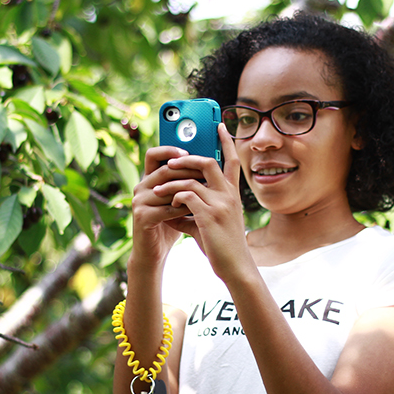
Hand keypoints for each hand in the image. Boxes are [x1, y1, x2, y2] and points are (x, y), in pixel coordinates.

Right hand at [129, 145, 205, 267]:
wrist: (154, 252)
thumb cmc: (169, 224)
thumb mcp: (178, 200)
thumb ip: (186, 183)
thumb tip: (210, 165)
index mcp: (148, 180)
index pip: (153, 155)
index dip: (169, 150)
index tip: (188, 152)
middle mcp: (140, 187)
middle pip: (164, 170)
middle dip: (187, 170)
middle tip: (207, 172)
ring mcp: (138, 201)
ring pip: (167, 188)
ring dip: (188, 189)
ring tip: (207, 190)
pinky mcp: (141, 216)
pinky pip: (166, 208)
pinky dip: (183, 208)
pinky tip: (196, 210)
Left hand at [155, 125, 248, 279]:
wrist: (235, 268)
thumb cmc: (223, 248)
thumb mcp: (209, 225)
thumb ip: (193, 212)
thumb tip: (172, 208)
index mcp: (232, 195)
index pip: (232, 161)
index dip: (226, 141)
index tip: (218, 125)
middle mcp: (229, 195)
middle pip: (208, 162)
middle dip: (187, 157)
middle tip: (171, 160)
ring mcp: (220, 204)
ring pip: (192, 179)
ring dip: (171, 181)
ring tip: (157, 186)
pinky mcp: (209, 216)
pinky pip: (186, 196)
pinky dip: (173, 197)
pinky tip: (166, 203)